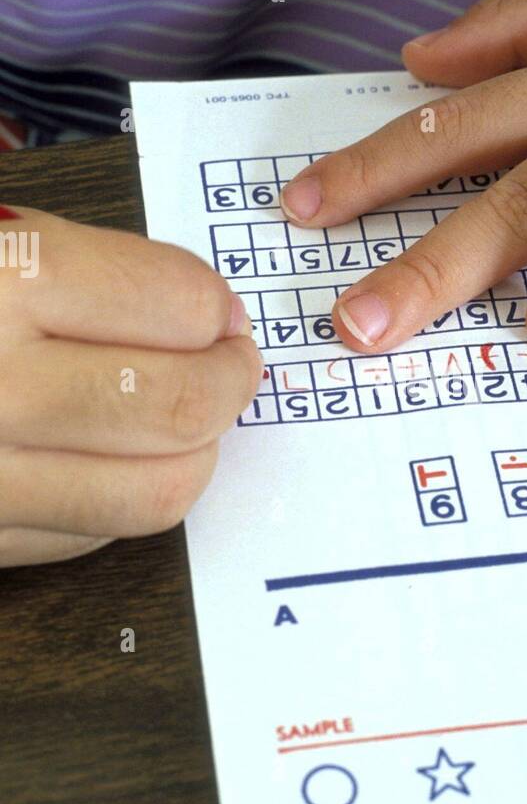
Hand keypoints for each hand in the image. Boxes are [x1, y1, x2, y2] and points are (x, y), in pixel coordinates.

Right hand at [0, 207, 260, 566]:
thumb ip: (80, 267)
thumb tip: (196, 310)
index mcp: (5, 282)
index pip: (179, 305)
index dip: (214, 308)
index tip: (216, 312)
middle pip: (183, 406)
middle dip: (227, 383)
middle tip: (225, 364)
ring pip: (154, 492)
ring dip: (190, 452)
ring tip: (177, 417)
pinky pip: (90, 536)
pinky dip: (121, 496)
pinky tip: (106, 455)